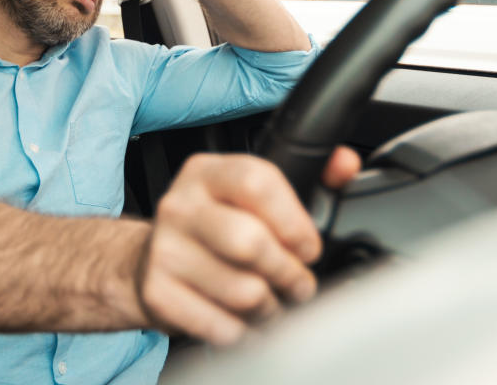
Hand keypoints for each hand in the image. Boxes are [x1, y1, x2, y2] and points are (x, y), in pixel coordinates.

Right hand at [137, 147, 359, 344]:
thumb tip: (345, 164)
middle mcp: (180, 205)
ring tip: (270, 302)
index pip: (257, 183)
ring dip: (271, 307)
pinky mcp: (158, 293)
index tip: (306, 246)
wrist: (151, 260)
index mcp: (206, 173)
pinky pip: (221, 325)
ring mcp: (164, 250)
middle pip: (250, 242)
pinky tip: (243, 319)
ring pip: (243, 291)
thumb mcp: (248, 194)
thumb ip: (307, 177)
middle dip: (289, 272)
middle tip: (297, 282)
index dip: (295, 222)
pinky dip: (243, 331)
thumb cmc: (213, 226)